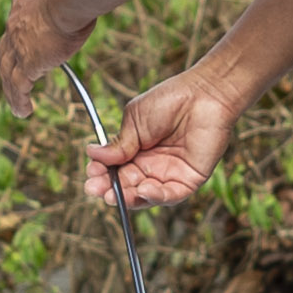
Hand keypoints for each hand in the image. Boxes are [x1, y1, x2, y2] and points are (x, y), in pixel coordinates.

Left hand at [0, 0, 85, 113]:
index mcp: (21, 6)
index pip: (15, 27)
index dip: (16, 41)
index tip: (20, 52)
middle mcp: (14, 26)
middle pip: (4, 54)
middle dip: (6, 69)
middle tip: (10, 82)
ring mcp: (19, 46)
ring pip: (8, 74)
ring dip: (11, 92)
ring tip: (17, 108)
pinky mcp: (29, 63)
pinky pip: (19, 86)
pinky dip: (19, 100)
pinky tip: (24, 110)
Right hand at [88, 70, 235, 208]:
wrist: (203, 95)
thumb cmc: (170, 100)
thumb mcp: (134, 121)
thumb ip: (118, 143)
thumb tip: (91, 153)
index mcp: (137, 150)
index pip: (116, 169)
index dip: (102, 174)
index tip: (90, 174)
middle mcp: (152, 165)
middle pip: (127, 185)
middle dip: (110, 189)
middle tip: (95, 190)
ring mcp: (170, 173)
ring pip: (146, 195)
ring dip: (129, 197)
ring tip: (114, 195)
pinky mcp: (189, 179)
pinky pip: (170, 195)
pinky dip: (156, 197)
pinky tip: (143, 190)